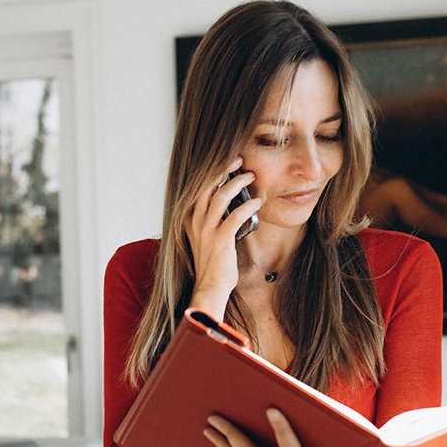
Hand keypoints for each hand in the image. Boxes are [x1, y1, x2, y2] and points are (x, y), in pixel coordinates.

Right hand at [186, 159, 260, 317]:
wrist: (210, 286)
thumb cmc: (212, 263)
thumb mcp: (205, 237)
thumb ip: (211, 220)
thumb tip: (229, 204)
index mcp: (189, 218)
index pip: (199, 187)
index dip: (213, 171)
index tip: (228, 163)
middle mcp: (195, 221)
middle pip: (208, 185)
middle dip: (225, 169)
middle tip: (240, 161)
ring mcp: (207, 230)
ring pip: (221, 196)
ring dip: (238, 183)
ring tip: (251, 176)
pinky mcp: (221, 240)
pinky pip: (235, 216)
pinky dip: (248, 206)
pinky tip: (256, 202)